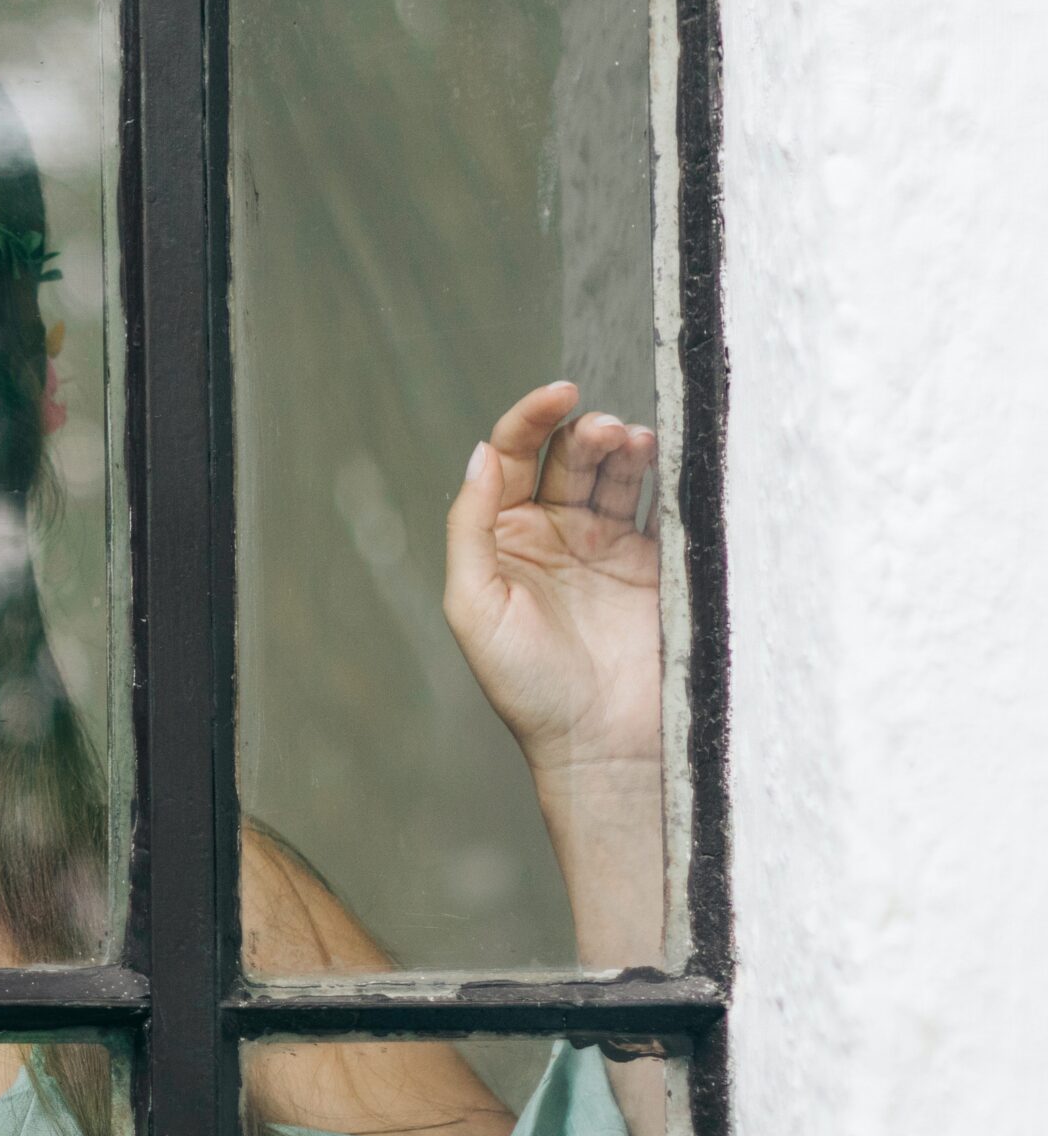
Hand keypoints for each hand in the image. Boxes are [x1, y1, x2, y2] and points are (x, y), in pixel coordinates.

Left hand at [443, 381, 658, 773]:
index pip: (512, 456)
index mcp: (502, 536)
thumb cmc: (527, 686)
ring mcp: (606, 545)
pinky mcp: (656, 564)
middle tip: (607, 432)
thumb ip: (472, 525)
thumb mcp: (475, 604)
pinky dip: (663, 476)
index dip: (531, 417)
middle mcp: (552, 533)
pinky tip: (663, 460)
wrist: (601, 742)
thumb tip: (482, 452)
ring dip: (623, 447)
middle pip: (568, 456)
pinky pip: (661, 505)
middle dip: (585, 433)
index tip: (560, 393)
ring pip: (615, 472)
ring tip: (633, 443)